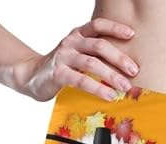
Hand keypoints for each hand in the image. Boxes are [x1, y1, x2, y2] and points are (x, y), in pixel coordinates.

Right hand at [14, 18, 138, 101]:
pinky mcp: (58, 74)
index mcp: (77, 34)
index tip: (132, 35)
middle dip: (119, 58)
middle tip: (134, 71)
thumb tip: (124, 69)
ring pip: (92, 63)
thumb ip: (95, 56)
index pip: (98, 25)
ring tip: (125, 87)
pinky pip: (81, 80)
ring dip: (111, 75)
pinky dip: (97, 88)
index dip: (115, 27)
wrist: (32, 76)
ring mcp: (63, 57)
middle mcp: (71, 42)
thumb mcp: (78, 55)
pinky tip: (109, 96)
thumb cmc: (62, 67)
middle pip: (99, 45)